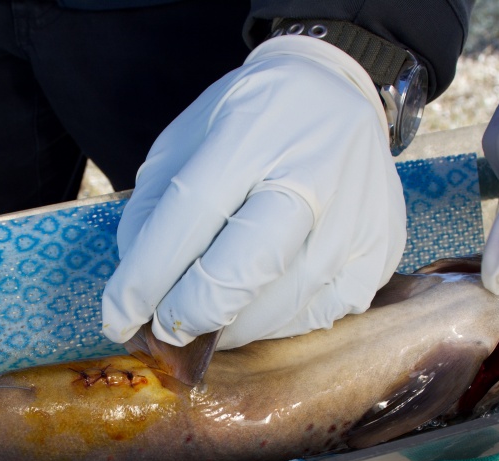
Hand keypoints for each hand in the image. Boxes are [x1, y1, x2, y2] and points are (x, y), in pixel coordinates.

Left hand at [101, 35, 405, 350]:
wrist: (335, 93)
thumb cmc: (246, 126)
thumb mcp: (185, 142)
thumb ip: (153, 213)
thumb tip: (139, 298)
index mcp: (252, 131)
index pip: (190, 219)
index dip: (147, 279)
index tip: (117, 318)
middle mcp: (314, 171)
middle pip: (243, 271)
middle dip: (191, 313)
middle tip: (165, 329)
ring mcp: (357, 215)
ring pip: (280, 307)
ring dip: (231, 327)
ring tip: (208, 316)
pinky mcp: (380, 249)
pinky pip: (319, 315)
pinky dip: (277, 324)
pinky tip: (259, 305)